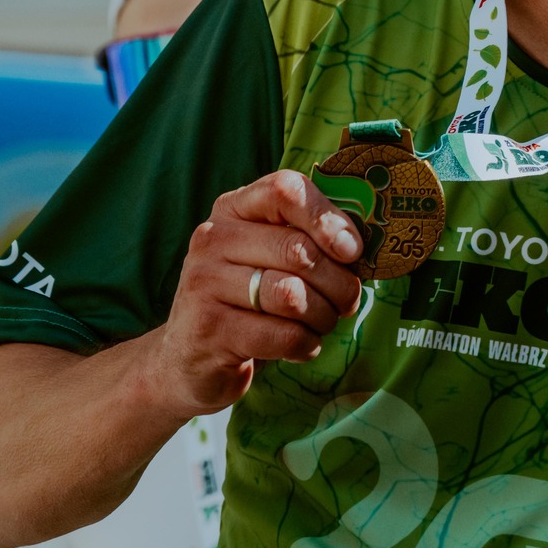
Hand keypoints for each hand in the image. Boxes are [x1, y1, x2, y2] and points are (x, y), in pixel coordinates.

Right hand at [142, 171, 363, 417]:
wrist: (188, 357)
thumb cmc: (247, 299)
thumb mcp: (268, 257)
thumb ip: (307, 238)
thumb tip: (359, 243)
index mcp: (233, 208)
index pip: (285, 190)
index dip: (328, 219)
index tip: (352, 250)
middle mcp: (213, 238)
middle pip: (298, 251)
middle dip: (339, 283)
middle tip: (347, 301)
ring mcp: (204, 284)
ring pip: (293, 297)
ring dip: (323, 317)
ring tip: (322, 323)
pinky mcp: (209, 330)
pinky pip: (282, 336)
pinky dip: (306, 345)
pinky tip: (302, 346)